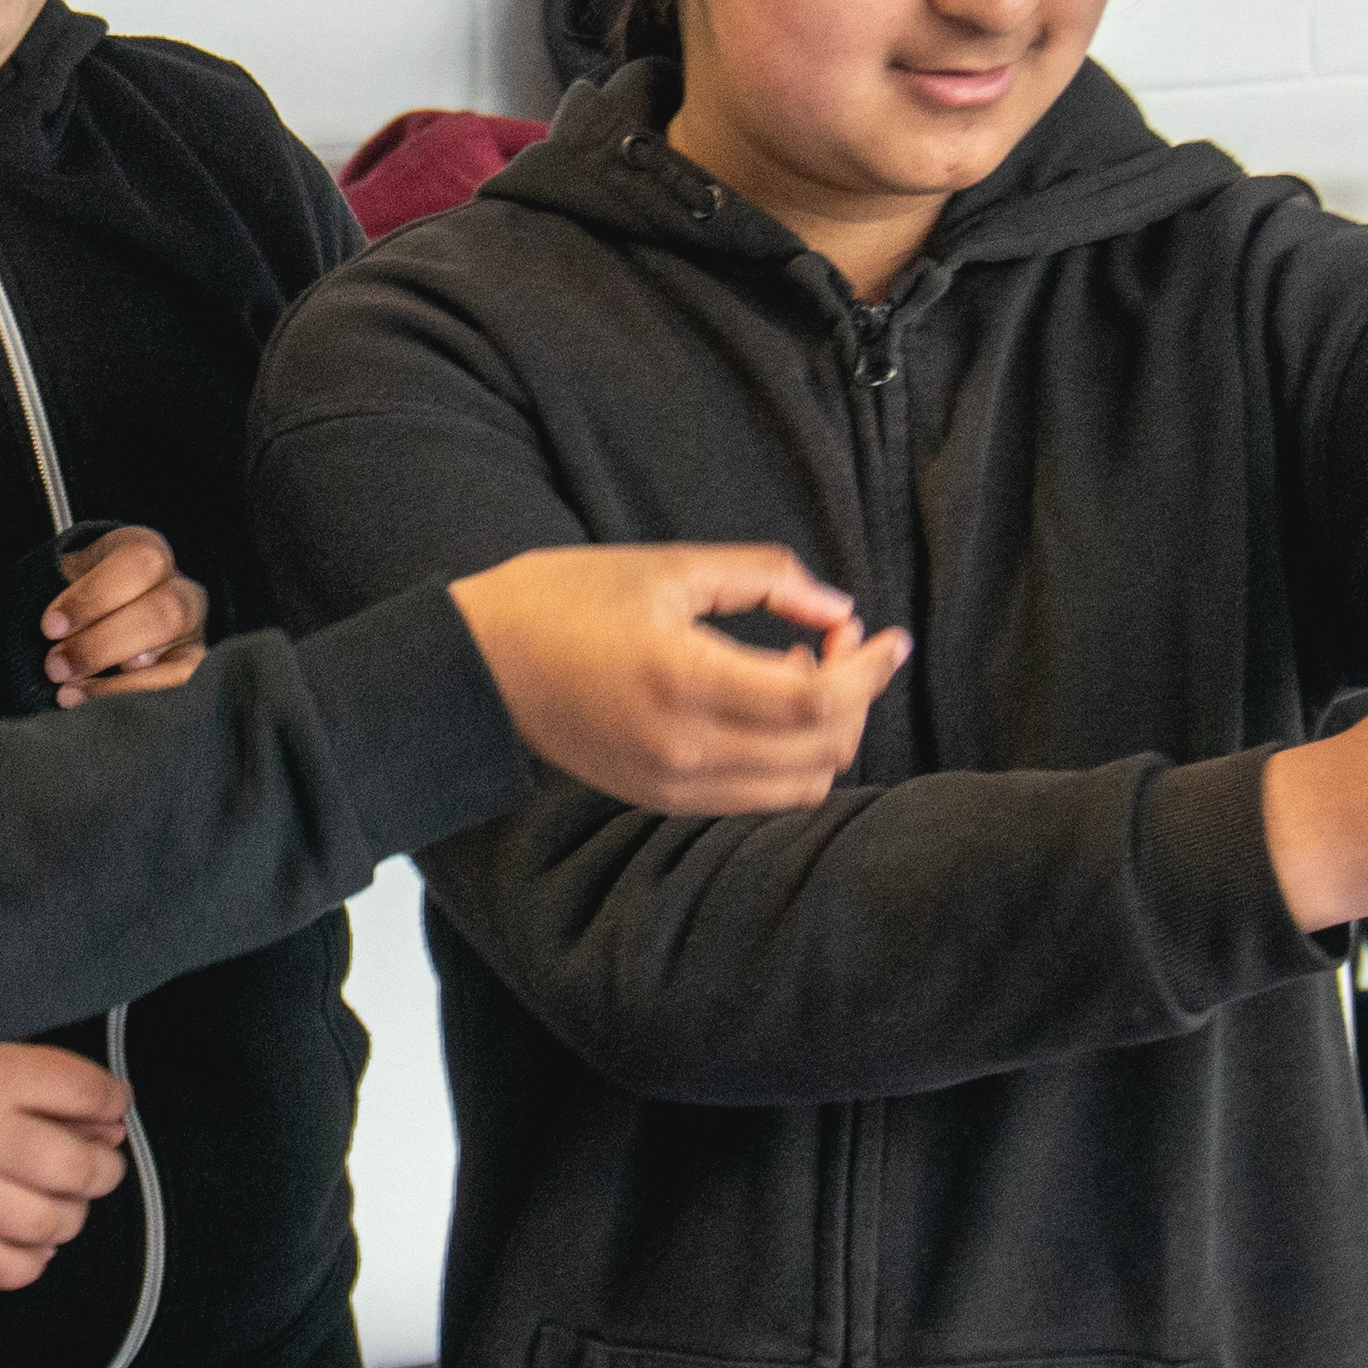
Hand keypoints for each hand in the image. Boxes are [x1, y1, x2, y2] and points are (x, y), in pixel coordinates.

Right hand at [0, 1042, 129, 1289]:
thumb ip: (46, 1081)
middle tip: (95, 1166)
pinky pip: (2, 1268)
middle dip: (103, 1170)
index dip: (115, 1104)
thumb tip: (110, 1124)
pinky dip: (31, 1261)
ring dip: (70, 1217)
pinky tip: (30, 1240)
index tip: (111, 1110)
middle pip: (79, 1168)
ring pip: (49, 1223)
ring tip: (59, 1201)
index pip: (88, 1093)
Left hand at [45, 525, 206, 705]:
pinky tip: (95, 702)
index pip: (138, 565)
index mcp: (148, 554)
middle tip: (56, 667)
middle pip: (164, 613)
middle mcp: (182, 591)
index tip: (51, 627)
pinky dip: (132, 698)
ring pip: (179, 657)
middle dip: (101, 646)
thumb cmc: (76, 598)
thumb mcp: (64, 580)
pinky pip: (178, 690)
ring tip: (70, 690)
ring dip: (119, 682)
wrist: (94, 615)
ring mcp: (193, 636)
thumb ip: (60, 597)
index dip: (93, 598)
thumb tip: (51, 630)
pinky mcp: (194, 671)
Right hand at [446, 544, 909, 814]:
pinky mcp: (661, 800)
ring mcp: (671, 785)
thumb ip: (764, 579)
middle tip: (840, 638)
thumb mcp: (667, 566)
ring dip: (825, 732)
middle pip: (821, 750)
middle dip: (855, 695)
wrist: (478, 665)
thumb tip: (836, 608)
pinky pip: (757, 796)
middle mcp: (682, 749)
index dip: (869, 671)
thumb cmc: (565, 598)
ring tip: (801, 669)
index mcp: (683, 679)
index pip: (816, 702)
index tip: (889, 636)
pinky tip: (766, 701)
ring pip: (799, 787)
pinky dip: (787, 757)